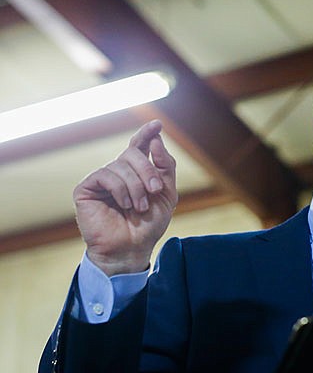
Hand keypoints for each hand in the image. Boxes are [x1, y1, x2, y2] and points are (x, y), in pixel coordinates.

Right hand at [73, 120, 177, 275]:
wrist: (132, 247)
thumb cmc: (148, 224)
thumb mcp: (167, 193)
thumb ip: (165, 166)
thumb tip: (156, 139)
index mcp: (136, 172)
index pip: (138, 146)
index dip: (146, 134)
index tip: (157, 124)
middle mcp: (117, 172)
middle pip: (132, 154)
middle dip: (148, 171)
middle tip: (156, 190)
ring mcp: (101, 179)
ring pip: (120, 166)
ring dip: (136, 187)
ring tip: (139, 207)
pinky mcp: (86, 188)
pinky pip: (105, 175)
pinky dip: (120, 189)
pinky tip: (124, 204)